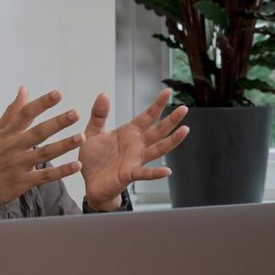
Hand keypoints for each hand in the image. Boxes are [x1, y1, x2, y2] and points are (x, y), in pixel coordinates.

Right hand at [0, 87, 83, 215]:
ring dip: (64, 145)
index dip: (42, 103)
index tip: (58, 94)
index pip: (25, 114)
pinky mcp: (22, 182)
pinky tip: (76, 165)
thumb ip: (12, 112)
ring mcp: (18, 165)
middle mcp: (13, 148)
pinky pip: (44, 176)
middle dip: (57, 123)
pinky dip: (60, 172)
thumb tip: (24, 90)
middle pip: (38, 132)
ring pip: (44, 153)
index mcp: (6, 134)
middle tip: (75, 113)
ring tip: (81, 137)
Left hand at [79, 88, 189, 208]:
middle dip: (171, 120)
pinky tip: (167, 171)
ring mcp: (136, 159)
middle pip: (158, 130)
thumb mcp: (92, 133)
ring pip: (158, 149)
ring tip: (185, 130)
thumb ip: (99, 115)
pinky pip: (145, 173)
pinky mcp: (130, 174)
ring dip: (172, 141)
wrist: (90, 183)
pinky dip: (156, 173)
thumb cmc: (94, 159)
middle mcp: (137, 145)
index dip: (157, 104)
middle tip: (184, 108)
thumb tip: (104, 94)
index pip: (147, 116)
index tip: (168, 91)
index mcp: (130, 132)